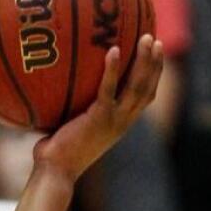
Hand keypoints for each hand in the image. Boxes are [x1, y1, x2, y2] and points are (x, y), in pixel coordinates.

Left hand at [33, 35, 163, 181]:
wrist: (56, 171)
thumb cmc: (56, 153)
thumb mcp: (69, 128)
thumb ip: (71, 111)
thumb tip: (54, 90)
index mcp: (120, 124)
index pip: (145, 97)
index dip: (152, 76)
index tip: (154, 56)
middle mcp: (123, 121)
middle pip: (148, 87)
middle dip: (155, 63)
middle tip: (156, 39)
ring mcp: (115, 120)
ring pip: (138, 85)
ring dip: (144, 60)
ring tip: (147, 38)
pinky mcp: (100, 117)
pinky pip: (109, 88)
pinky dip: (113, 69)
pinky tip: (113, 50)